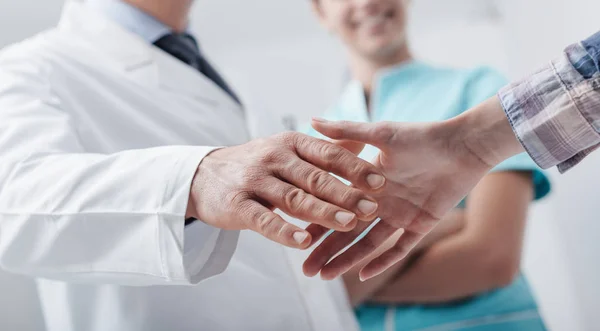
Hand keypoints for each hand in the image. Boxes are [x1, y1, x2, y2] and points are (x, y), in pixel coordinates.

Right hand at [186, 132, 385, 248]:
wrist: (203, 175)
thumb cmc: (257, 163)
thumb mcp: (287, 148)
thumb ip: (323, 149)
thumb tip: (362, 145)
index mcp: (291, 143)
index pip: (328, 154)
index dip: (356, 169)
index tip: (381, 182)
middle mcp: (274, 158)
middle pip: (315, 178)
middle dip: (347, 193)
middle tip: (373, 207)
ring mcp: (254, 181)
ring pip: (294, 199)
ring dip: (323, 212)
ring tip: (349, 224)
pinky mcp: (237, 206)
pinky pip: (264, 220)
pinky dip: (284, 231)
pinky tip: (304, 242)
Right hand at [302, 106, 508, 279]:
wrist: (462, 145)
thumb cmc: (421, 136)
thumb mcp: (380, 133)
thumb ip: (346, 132)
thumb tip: (311, 121)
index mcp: (366, 181)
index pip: (334, 205)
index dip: (314, 221)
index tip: (295, 235)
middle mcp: (378, 200)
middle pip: (346, 230)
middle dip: (325, 249)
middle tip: (304, 269)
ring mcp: (399, 214)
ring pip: (367, 243)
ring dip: (347, 259)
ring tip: (324, 276)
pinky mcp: (420, 225)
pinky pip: (398, 248)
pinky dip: (383, 261)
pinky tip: (363, 275)